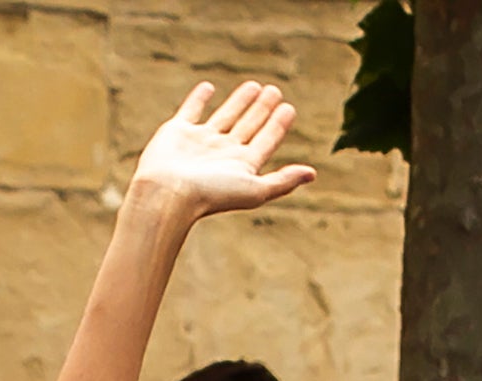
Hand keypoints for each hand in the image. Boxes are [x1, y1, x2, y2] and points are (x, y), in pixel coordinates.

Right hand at [128, 81, 314, 222]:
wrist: (168, 192)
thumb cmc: (212, 194)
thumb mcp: (254, 189)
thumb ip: (283, 181)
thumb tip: (312, 174)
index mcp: (242, 166)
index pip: (266, 141)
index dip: (278, 125)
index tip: (289, 108)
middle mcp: (223, 153)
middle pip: (249, 126)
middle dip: (262, 110)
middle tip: (275, 90)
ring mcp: (201, 141)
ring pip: (226, 116)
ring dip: (239, 102)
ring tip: (254, 85)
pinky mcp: (178, 131)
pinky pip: (191, 110)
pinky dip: (199, 98)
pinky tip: (209, 88)